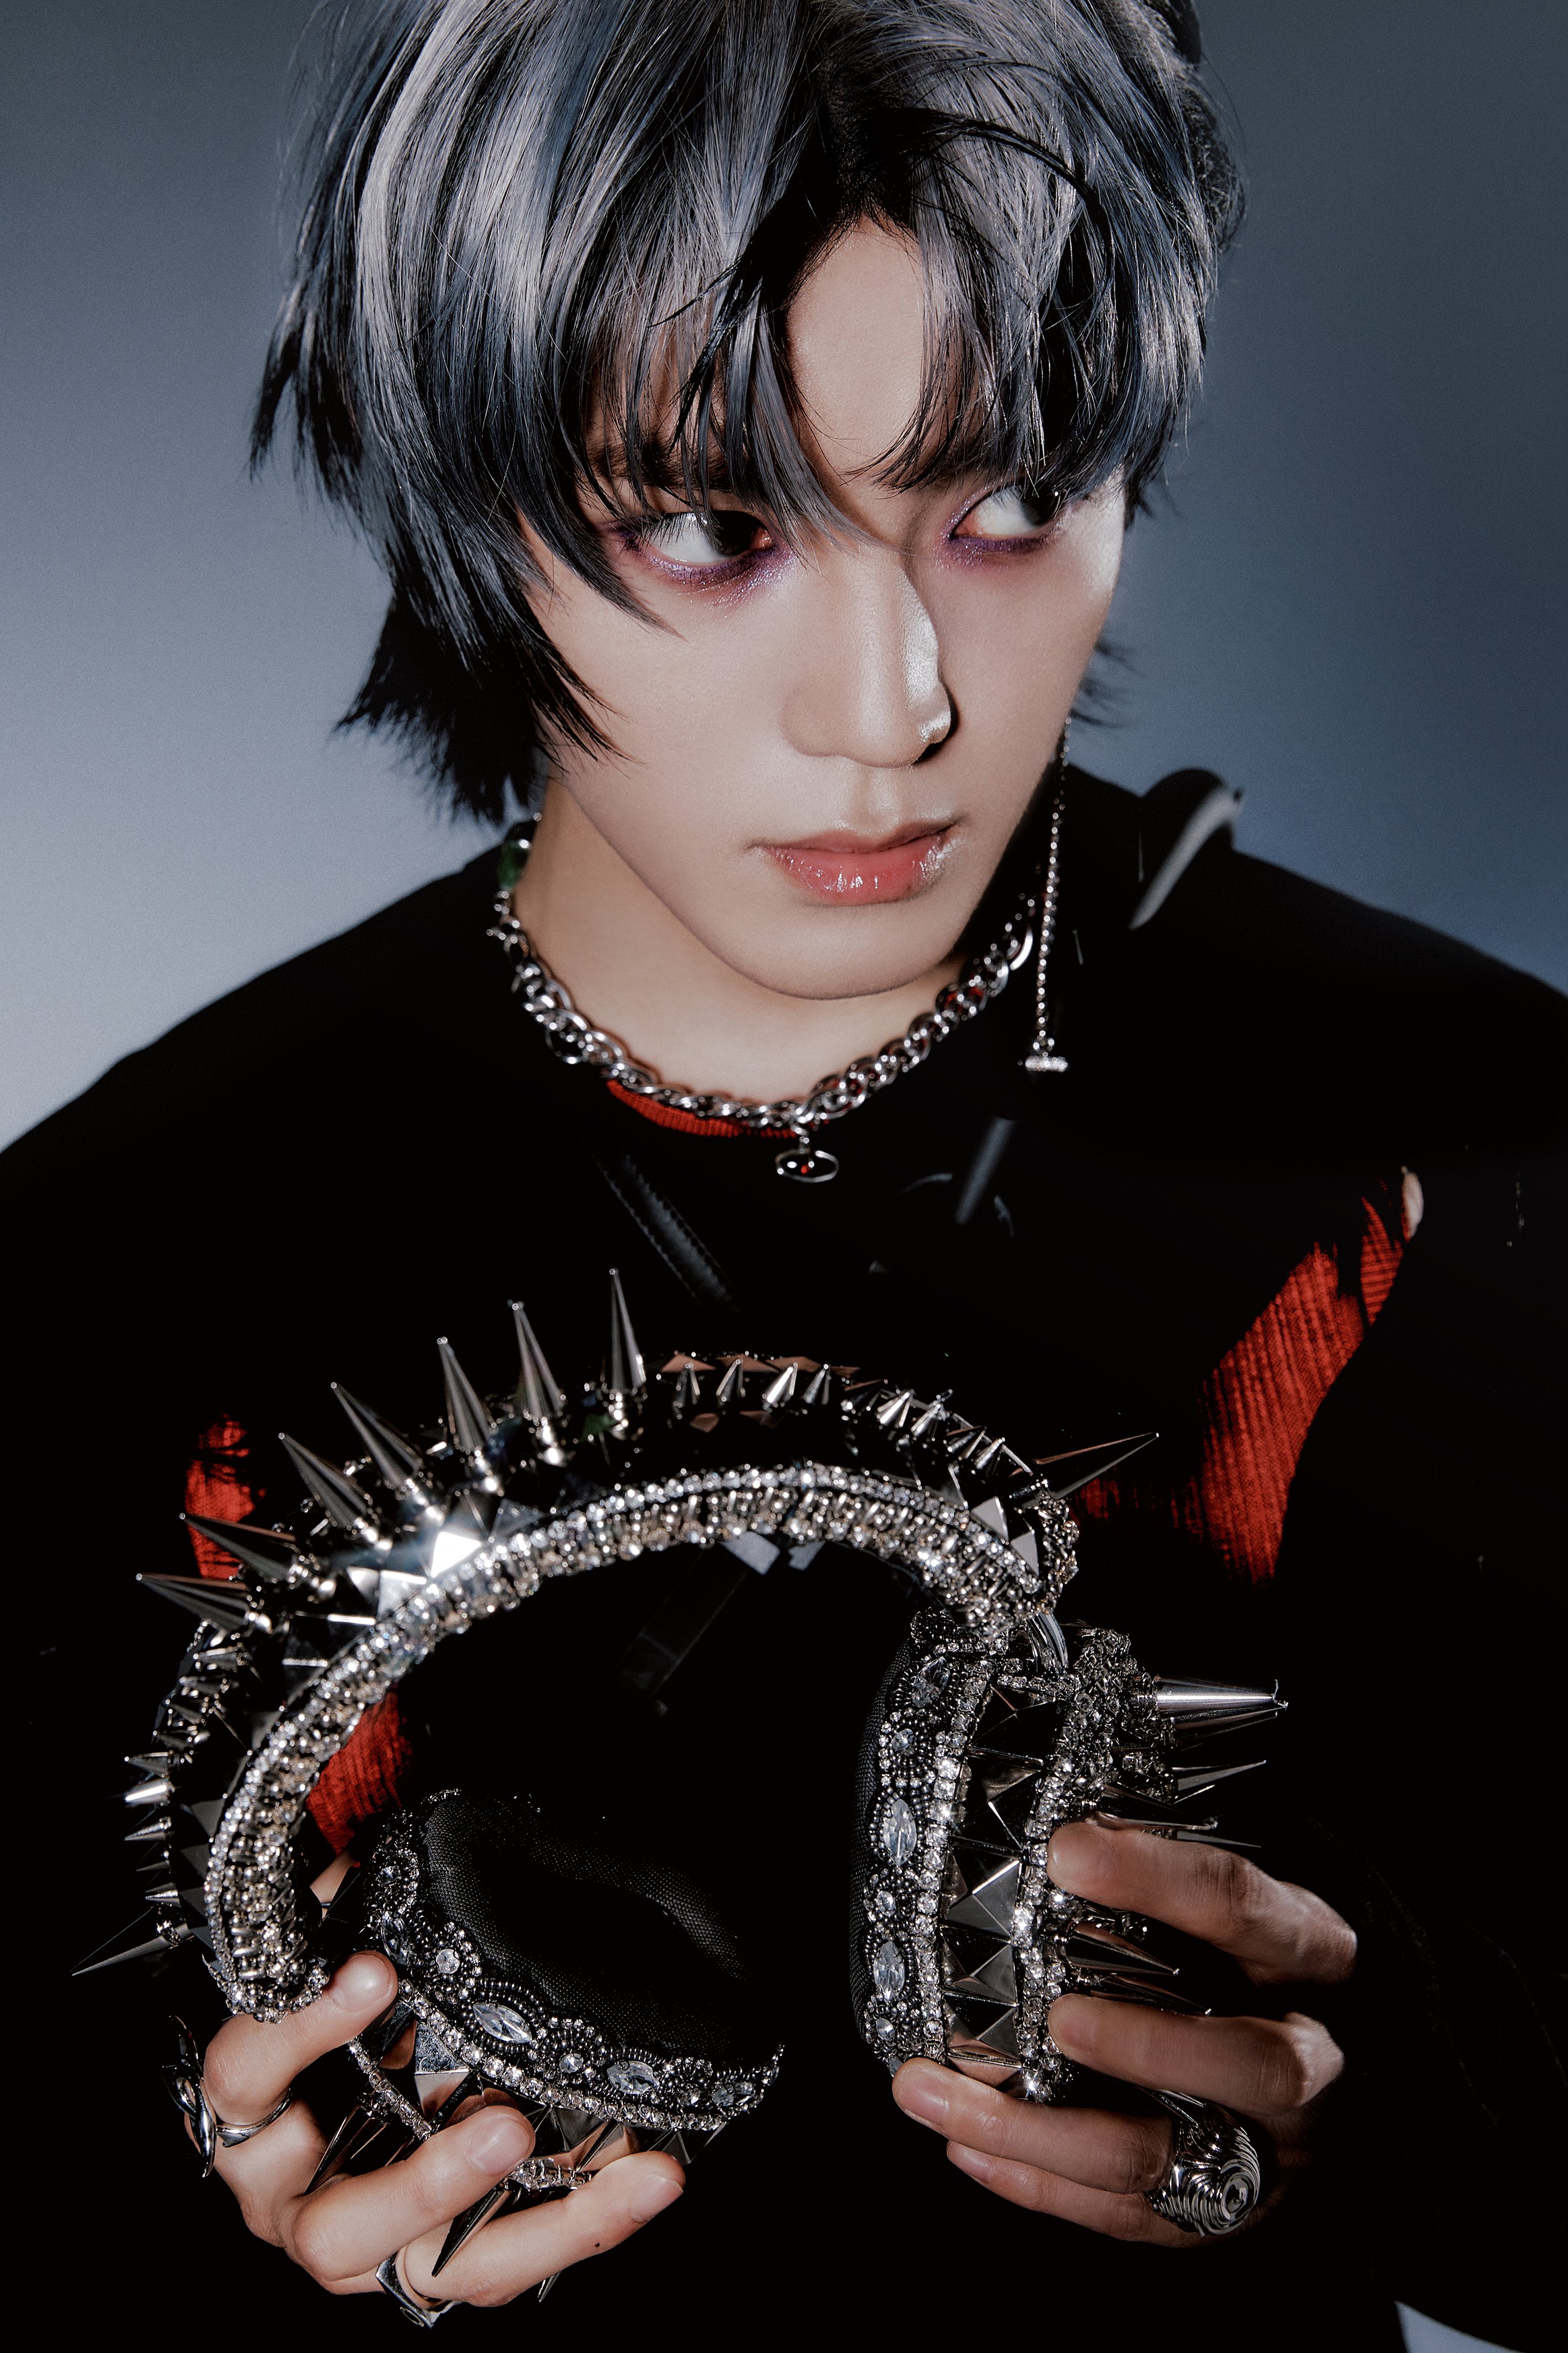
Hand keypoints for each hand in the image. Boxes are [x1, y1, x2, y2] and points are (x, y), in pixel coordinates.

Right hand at [197, 1951, 682, 2306]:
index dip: (304, 2028)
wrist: (312, 2093)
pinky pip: (503, 2264)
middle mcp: (294, 2201)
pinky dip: (581, 2224)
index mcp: (252, 2115)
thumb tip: (371, 1857)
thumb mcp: (321, 1956)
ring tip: (629, 2179)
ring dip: (539, 2231)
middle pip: (337, 2229)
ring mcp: (368, 2246)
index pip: (250, 2074)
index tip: (375, 1972)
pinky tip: (647, 2180)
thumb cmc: (317, 2009)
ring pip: (440, 2273)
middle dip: (426, 2186)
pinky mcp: (436, 2260)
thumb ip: (337, 1913)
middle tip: (507, 2130)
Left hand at [892, 1819, 1355, 2244]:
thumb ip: (1162, 1884)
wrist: (1316, 2046)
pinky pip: (1125, 2215)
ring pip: (1161, 2159)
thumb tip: (1053, 1840)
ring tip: (947, 2097)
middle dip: (1147, 2047)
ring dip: (1039, 2132)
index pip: (1241, 1908)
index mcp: (1308, 1958)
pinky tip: (964, 2145)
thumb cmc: (1251, 1960)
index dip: (1157, 1878)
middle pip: (1250, 2064)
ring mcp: (1268, 2151)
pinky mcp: (1217, 2211)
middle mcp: (1306, 2062)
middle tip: (1059, 2018)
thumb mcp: (1232, 1904)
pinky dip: (1037, 2184)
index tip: (1067, 1851)